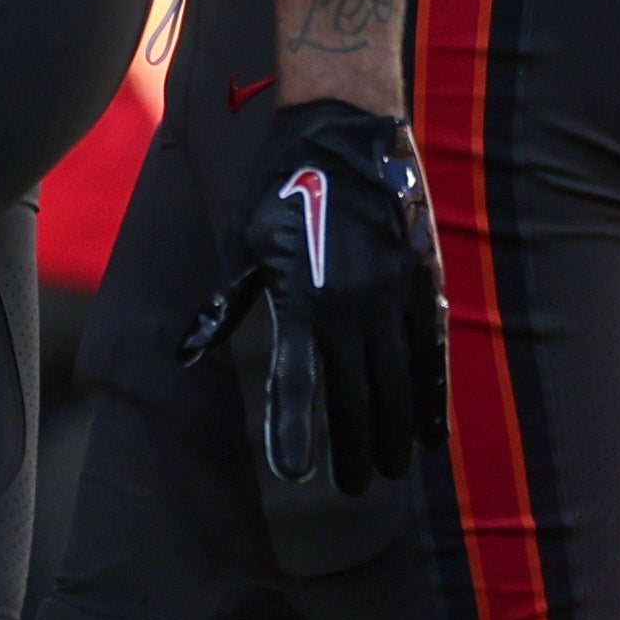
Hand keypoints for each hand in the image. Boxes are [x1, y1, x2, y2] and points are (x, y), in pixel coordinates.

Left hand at [178, 98, 446, 488]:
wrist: (345, 132)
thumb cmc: (282, 189)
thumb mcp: (242, 243)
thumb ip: (222, 304)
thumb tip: (186, 353)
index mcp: (301, 299)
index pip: (296, 382)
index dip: (295, 431)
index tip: (296, 476)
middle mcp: (350, 305)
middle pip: (356, 395)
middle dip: (357, 447)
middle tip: (358, 487)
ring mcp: (392, 294)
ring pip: (397, 381)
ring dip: (395, 430)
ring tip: (393, 469)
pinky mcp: (421, 281)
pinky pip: (429, 351)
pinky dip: (432, 394)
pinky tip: (433, 431)